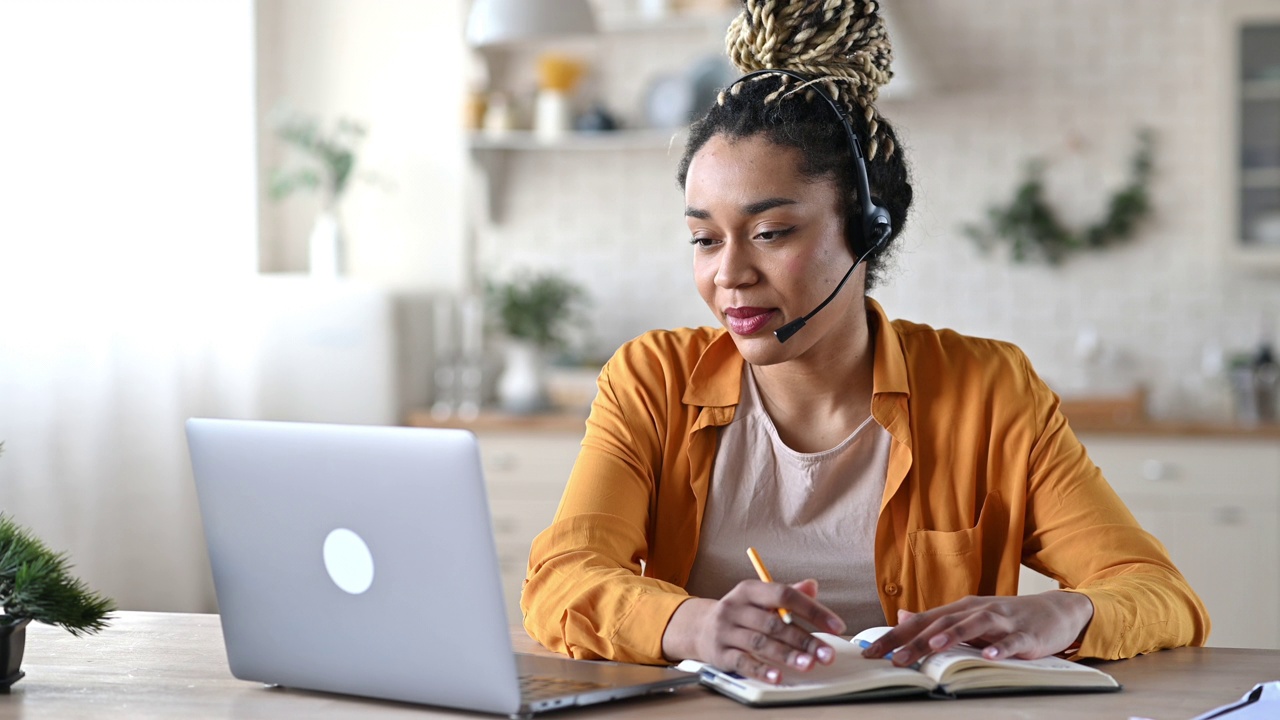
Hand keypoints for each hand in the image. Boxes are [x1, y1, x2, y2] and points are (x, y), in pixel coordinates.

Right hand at [662, 578, 846, 683]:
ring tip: (809, 664)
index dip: (812, 610)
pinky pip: (743, 662)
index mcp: (750, 590)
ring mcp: (725, 630)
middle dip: (804, 639)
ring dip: (787, 655)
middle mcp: (735, 607)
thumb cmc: (740, 613)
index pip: (784, 594)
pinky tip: (778, 677)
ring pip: (760, 643)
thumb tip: (813, 586)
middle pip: (774, 623)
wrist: (698, 627)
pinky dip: (762, 670)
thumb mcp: (759, 598)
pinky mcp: (719, 653)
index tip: (836, 625)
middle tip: (826, 654)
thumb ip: (787, 594)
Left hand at [861, 591, 1093, 667]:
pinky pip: (1012, 641)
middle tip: (892, 659)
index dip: (893, 636)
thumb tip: (902, 617)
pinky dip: (1001, 647)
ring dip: (952, 636)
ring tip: (932, 647)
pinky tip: (990, 656)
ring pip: (973, 625)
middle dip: (914, 641)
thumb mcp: (969, 618)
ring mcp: (1002, 621)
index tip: (870, 652)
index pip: (920, 622)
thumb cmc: (1007, 619)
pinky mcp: (1026, 634)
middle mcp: (976, 610)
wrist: (1056, 610)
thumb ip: (937, 620)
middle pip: (941, 624)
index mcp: (959, 610)